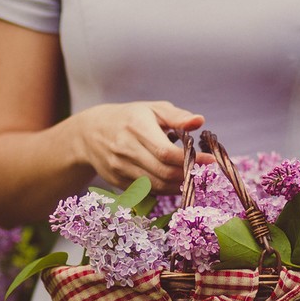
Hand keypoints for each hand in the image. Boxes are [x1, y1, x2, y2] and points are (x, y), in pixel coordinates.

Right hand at [76, 101, 214, 193]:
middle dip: (187, 175)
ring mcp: (120, 168)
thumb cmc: (129, 118)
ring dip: (178, 185)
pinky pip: (148, 191)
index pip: (167, 152)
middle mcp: (125, 149)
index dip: (191, 160)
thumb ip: (177, 116)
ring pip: (157, 185)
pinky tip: (174, 181)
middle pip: (164, 172)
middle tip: (202, 171)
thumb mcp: (152, 109)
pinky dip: (165, 189)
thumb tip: (199, 121)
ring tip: (191, 176)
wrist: (89, 133)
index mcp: (136, 128)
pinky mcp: (118, 182)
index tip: (210, 160)